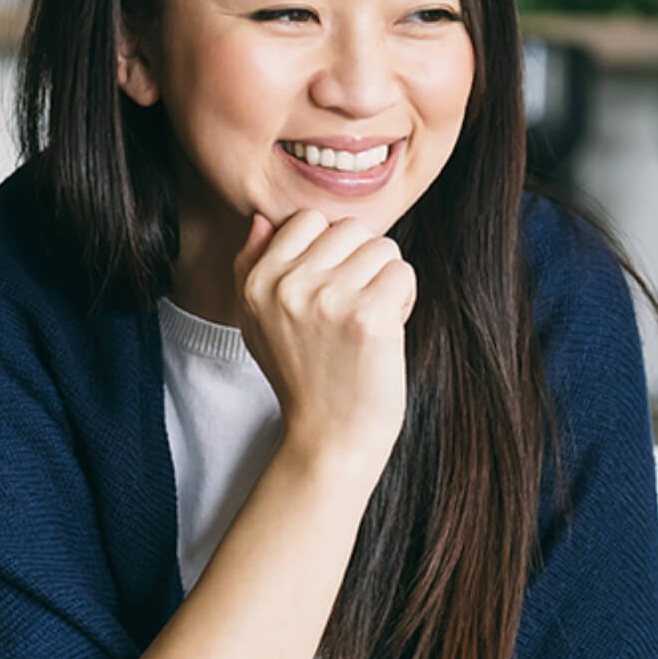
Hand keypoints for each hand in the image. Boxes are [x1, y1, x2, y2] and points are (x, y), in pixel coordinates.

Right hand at [233, 209, 416, 474]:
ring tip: (371, 319)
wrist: (329, 438)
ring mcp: (329, 298)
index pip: (308, 220)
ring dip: (387, 280)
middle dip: (364, 263)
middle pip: (351, 229)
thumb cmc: (300, 378)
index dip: (332, 249)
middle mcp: (288, 285)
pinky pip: (403, 272)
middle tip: (356, 306)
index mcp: (258, 282)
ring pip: (382, 247)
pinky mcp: (368, 315)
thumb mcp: (256, 323)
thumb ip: (252, 267)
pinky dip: (405, 297)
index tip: (332, 285)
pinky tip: (388, 329)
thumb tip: (262, 220)